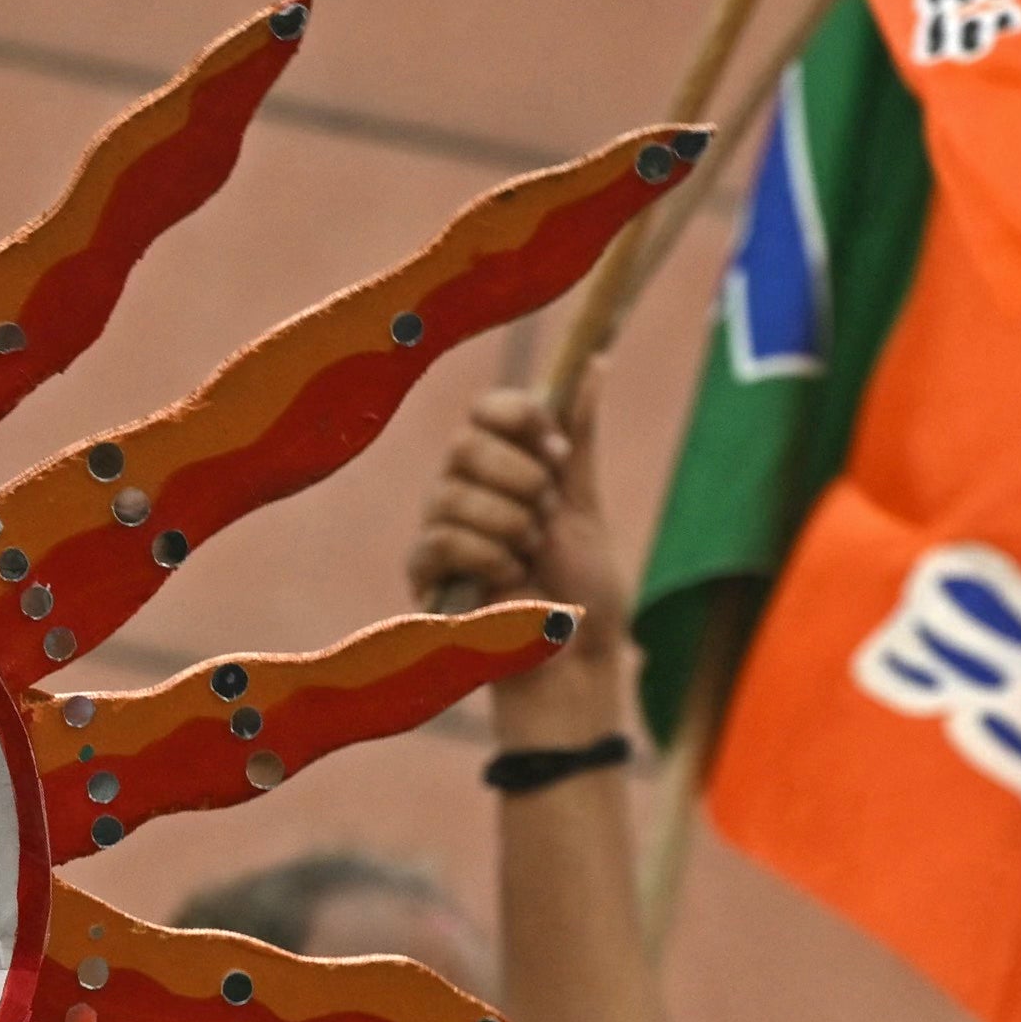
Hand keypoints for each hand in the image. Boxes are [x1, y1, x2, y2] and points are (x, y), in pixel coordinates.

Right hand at [407, 377, 627, 665]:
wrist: (571, 658)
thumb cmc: (583, 589)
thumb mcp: (585, 504)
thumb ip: (578, 439)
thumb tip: (595, 363)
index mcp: (503, 466)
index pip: (486, 410)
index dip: (519, 419)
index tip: (556, 452)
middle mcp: (463, 490)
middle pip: (465, 445)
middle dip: (520, 479)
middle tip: (547, 515)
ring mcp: (440, 529)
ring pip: (453, 493)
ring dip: (511, 524)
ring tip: (531, 554)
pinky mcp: (425, 573)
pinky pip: (440, 539)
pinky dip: (487, 554)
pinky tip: (509, 576)